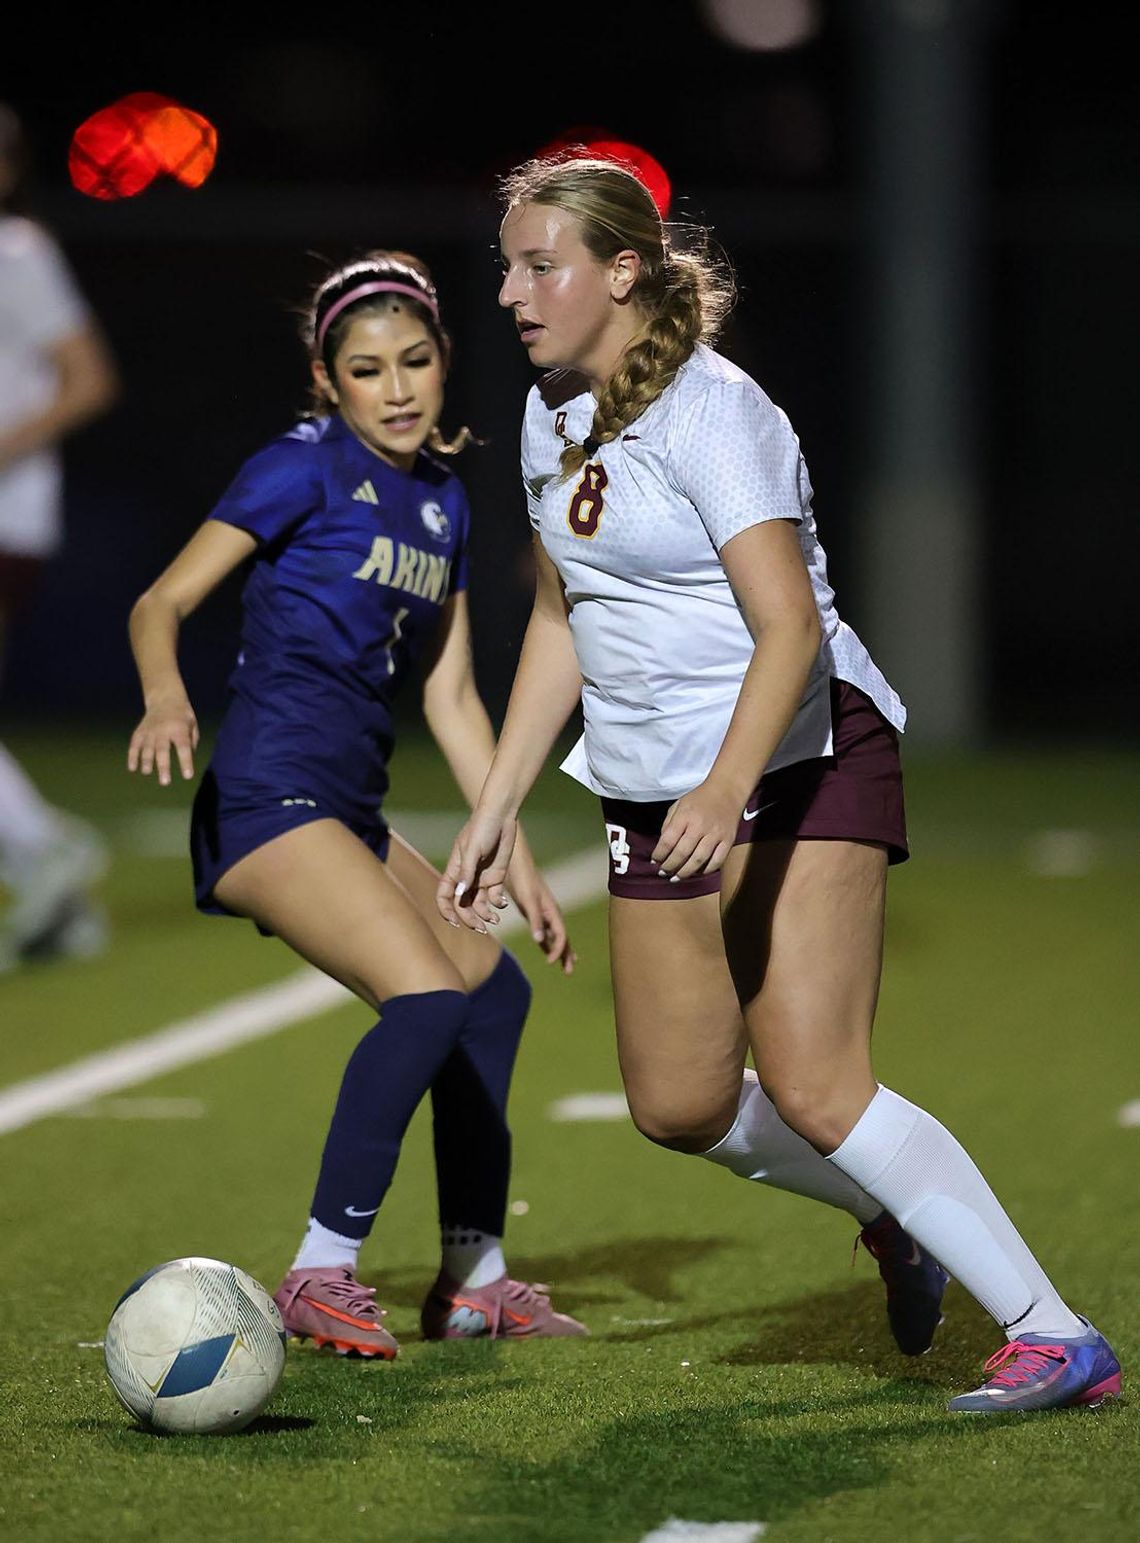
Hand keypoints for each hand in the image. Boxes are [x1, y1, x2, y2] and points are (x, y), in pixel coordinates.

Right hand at [127, 697, 198, 785]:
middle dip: (163, 767)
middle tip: (165, 782)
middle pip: (162, 750)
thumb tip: (188, 758)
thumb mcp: (192, 724)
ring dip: (146, 761)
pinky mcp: (140, 732)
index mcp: (179, 729)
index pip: (183, 747)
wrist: (165, 698)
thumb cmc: (182, 715)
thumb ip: (192, 742)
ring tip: (147, 773)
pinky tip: (132, 768)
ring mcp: (149, 731)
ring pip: (147, 748)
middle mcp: (163, 730)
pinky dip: (132, 756)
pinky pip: (134, 745)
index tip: (187, 776)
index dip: (185, 762)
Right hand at [437, 807, 517, 933]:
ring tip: (495, 919)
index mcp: (454, 870)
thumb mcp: (472, 849)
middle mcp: (466, 878)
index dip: (446, 911)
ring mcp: (481, 879)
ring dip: (484, 915)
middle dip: (469, 919)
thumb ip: (466, 872)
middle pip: (462, 905)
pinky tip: (502, 904)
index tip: (455, 922)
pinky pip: (494, 897)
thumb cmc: (482, 828)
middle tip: (481, 928)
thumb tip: (459, 894)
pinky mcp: (496, 877)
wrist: (502, 816)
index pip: (444, 896)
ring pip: (478, 905)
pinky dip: (497, 904)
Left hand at [506, 849, 575, 974]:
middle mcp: (550, 912)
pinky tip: (545, 947)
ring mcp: (543, 912)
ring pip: (555, 935)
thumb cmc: (522, 879)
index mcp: (552, 911)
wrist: (515, 861)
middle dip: (566, 955)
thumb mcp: (528, 900)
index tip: (549, 963)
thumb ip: (535, 920)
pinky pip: (544, 930)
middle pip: (562, 938)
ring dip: (560, 950)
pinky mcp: (533, 910)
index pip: (561, 936)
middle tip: (569, 972)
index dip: (558, 951)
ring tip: (564, 964)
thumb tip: (541, 941)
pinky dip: (547, 941)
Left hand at [651, 778, 742, 882]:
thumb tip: (663, 847)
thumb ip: (669, 824)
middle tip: (663, 872)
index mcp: (685, 816)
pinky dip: (706, 870)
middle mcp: (700, 826)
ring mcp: (715, 834)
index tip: (654, 861)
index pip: (668, 840)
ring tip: (676, 878)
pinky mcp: (728, 840)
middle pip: (681, 853)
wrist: (727, 790)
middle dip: (669, 866)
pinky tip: (697, 872)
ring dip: (685, 872)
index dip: (659, 854)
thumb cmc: (700, 798)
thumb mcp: (679, 805)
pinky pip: (717, 861)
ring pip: (698, 860)